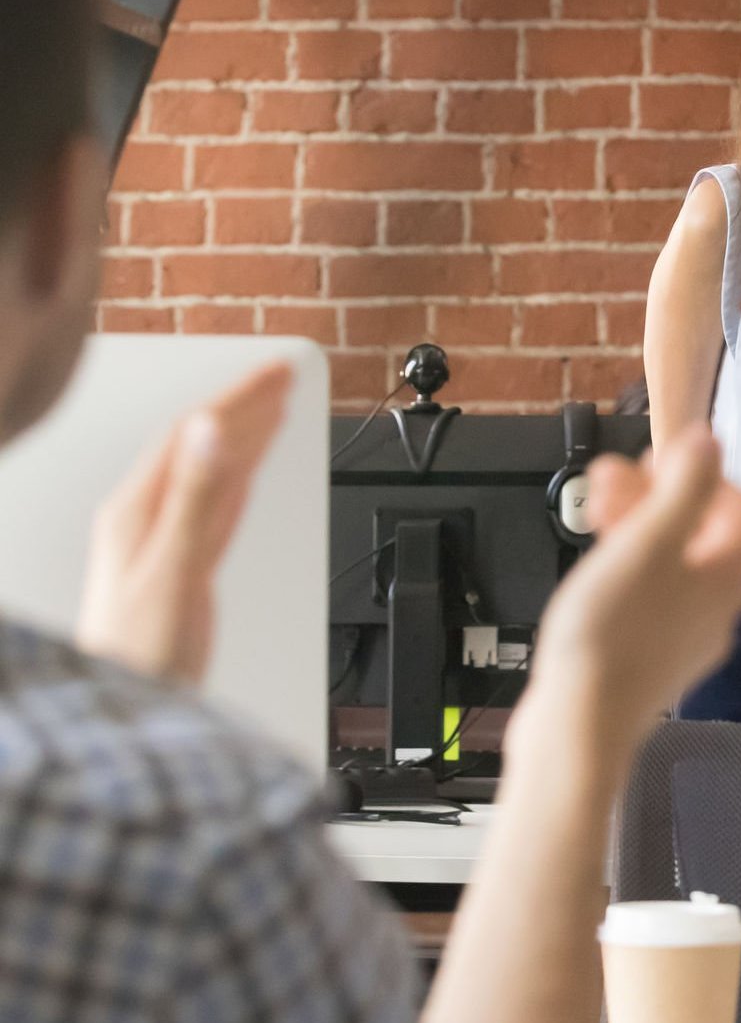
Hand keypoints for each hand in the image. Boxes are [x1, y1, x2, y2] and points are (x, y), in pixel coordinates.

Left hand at [77, 360, 293, 684]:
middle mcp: (146, 517)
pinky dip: (238, 478)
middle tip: (283, 376)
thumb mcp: (172, 570)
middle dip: (245, 406)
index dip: (239, 397)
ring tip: (274, 409)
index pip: (195, 434)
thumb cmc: (137, 652)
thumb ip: (196, 501)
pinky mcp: (181, 564)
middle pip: (201, 445)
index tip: (276, 371)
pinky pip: (215, 505)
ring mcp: (162, 540)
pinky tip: (246, 474)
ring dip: (244, 436)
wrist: (121, 705)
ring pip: (210, 472)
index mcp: (138, 510)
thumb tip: (210, 433)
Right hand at [504, 427, 740, 780]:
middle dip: (662, 497)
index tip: (668, 464)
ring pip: (670, 566)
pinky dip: (624, 567)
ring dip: (638, 526)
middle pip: (704, 536)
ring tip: (595, 507)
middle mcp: (715, 611)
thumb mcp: (648, 544)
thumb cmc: (611, 635)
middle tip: (618, 479)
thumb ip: (685, 488)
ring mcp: (680, 639)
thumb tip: (711, 441)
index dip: (713, 478)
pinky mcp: (644, 659)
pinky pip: (645, 598)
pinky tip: (590, 562)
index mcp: (728, 580)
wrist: (576, 728)